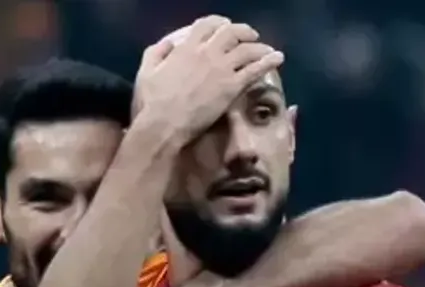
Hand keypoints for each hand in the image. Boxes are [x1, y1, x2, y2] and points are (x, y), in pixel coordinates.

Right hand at [133, 16, 283, 139]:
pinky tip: (278, 58)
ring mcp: (222, 69)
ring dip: (260, 46)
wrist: (165, 124)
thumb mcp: (146, 71)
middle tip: (250, 36)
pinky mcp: (233, 87)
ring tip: (267, 49)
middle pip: (231, 33)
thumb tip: (168, 43)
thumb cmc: (152, 102)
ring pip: (247, 50)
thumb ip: (156, 52)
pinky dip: (269, 61)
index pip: (206, 25)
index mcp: (186, 48)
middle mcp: (207, 53)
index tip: (223, 25)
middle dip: (243, 31)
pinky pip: (255, 70)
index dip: (217, 23)